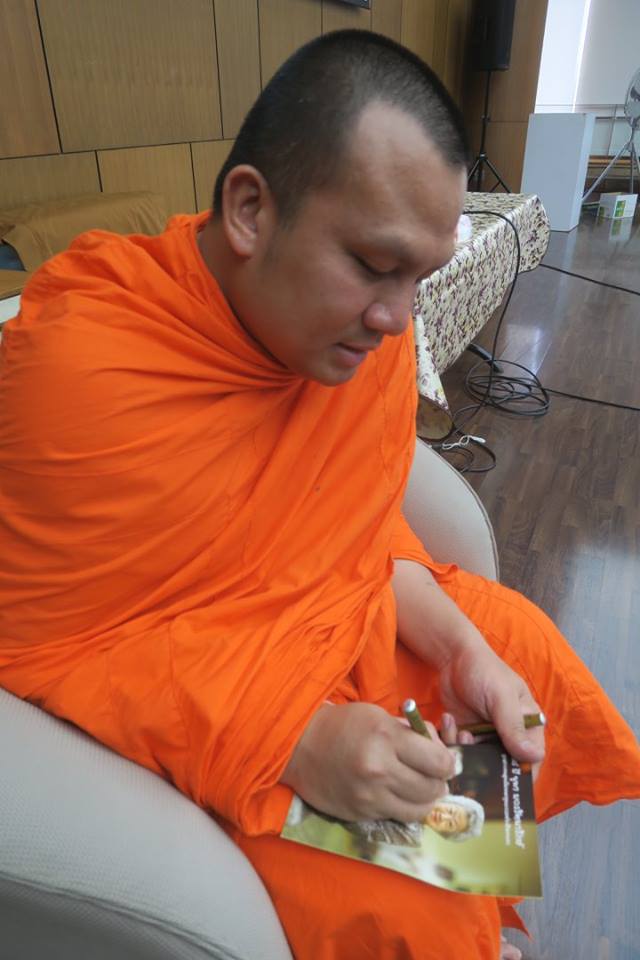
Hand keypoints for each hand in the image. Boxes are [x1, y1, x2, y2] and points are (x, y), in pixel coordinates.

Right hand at [281, 702, 455, 821]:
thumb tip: (440, 751)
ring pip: (419, 810)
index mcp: (386, 738)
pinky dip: (403, 808)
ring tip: (417, 787)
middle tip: (431, 774)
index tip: (442, 760)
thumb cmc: (344, 725)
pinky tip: (395, 794)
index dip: (447, 762)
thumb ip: (412, 733)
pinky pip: (397, 817)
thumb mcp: (380, 716)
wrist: (301, 746)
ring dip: (424, 799)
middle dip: (438, 782)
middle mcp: (380, 770)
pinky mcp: (361, 815)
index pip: (439, 762)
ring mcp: (369, 797)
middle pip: (433, 789)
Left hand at [439, 641, 544, 764]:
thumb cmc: (485, 671)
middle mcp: (510, 735)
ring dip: (467, 750)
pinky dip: (453, 741)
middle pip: (505, 766)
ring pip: (480, 762)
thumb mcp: (502, 696)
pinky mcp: (467, 735)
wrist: (453, 658)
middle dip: (487, 764)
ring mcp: (487, 737)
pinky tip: (450, 721)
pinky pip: (461, 751)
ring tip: (462, 731)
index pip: (532, 758)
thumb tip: (533, 756)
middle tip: (473, 745)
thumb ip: (514, 726)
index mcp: (528, 725)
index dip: (522, 774)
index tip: (505, 781)